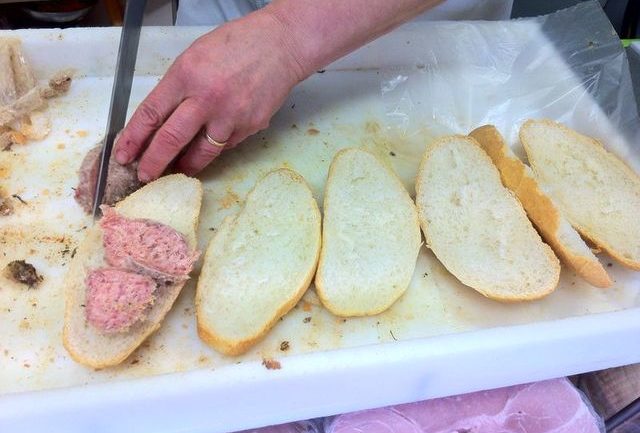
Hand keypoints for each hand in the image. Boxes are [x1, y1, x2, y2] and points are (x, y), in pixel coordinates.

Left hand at [115, 10, 306, 181]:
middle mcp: (207, 98)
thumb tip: (161, 120)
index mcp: (186, 75)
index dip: (133, 138)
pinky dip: (215, 147)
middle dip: (153, 162)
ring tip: (177, 170)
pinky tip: (210, 144)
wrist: (280, 46)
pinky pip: (225, 145)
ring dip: (185, 165)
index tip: (124, 153)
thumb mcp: (195, 56)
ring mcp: (230, 116)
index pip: (151, 114)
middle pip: (171, 140)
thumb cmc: (237, 44)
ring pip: (201, 152)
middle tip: (144, 175)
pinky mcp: (250, 127)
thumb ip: (178, 87)